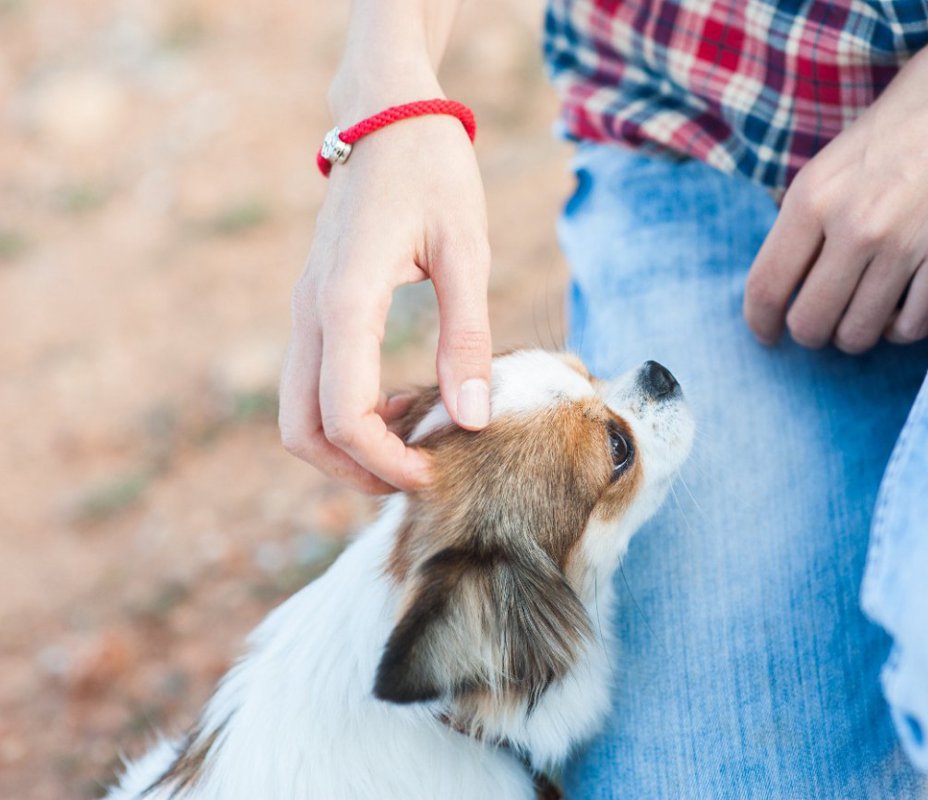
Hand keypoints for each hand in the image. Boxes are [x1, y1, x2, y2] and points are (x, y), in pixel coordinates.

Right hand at [280, 83, 490, 493]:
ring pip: (298, 411)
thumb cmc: (432, 169)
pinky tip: (407, 400)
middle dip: (353, 471)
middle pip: (301, 430)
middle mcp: (311, 310)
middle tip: (419, 475)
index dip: (385, 462)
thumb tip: (473, 418)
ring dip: (347, 445)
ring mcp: (305, 307)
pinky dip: (348, 411)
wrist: (385, 109)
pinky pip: (314, 380)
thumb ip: (466, 336)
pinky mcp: (315, 304)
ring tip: (419, 440)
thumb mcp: (465, 250)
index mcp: (345, 299)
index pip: (343, 415)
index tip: (435, 473)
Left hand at [743, 21, 927, 352]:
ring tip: (861, 313)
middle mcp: (853, 225)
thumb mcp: (831, 164)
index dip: (761, 323)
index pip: (766, 287)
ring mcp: (904, 244)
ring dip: (855, 334)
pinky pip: (910, 328)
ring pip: (858, 335)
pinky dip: (899, 329)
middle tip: (822, 319)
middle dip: (810, 333)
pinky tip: (899, 308)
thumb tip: (782, 287)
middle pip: (810, 324)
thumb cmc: (902, 125)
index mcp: (812, 197)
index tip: (768, 334)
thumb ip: (804, 222)